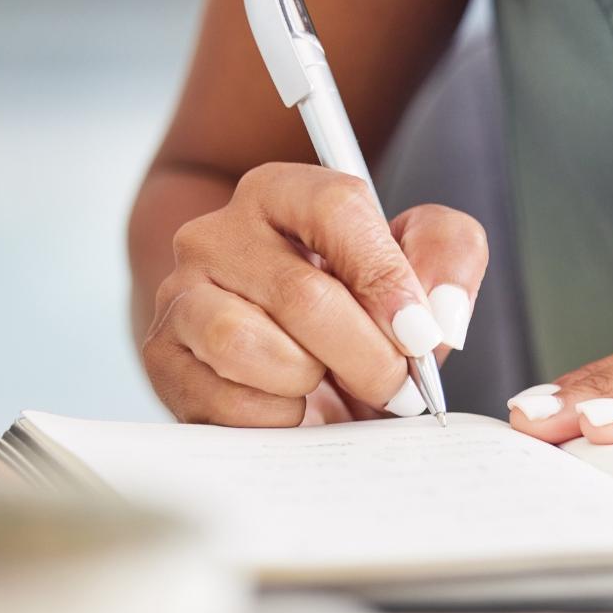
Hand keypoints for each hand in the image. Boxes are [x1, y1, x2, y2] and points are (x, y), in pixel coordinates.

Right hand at [142, 162, 488, 425]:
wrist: (294, 374)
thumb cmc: (360, 318)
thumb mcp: (420, 274)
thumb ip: (449, 258)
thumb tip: (443, 314)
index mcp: (284, 195)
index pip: (336, 207)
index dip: (388, 277)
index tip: (420, 334)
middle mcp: (218, 234)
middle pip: (303, 295)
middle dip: (368, 358)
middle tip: (396, 388)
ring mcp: (181, 294)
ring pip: (248, 345)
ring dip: (309, 381)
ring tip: (324, 385)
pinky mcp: (163, 357)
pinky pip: (225, 398)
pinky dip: (274, 417)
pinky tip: (289, 408)